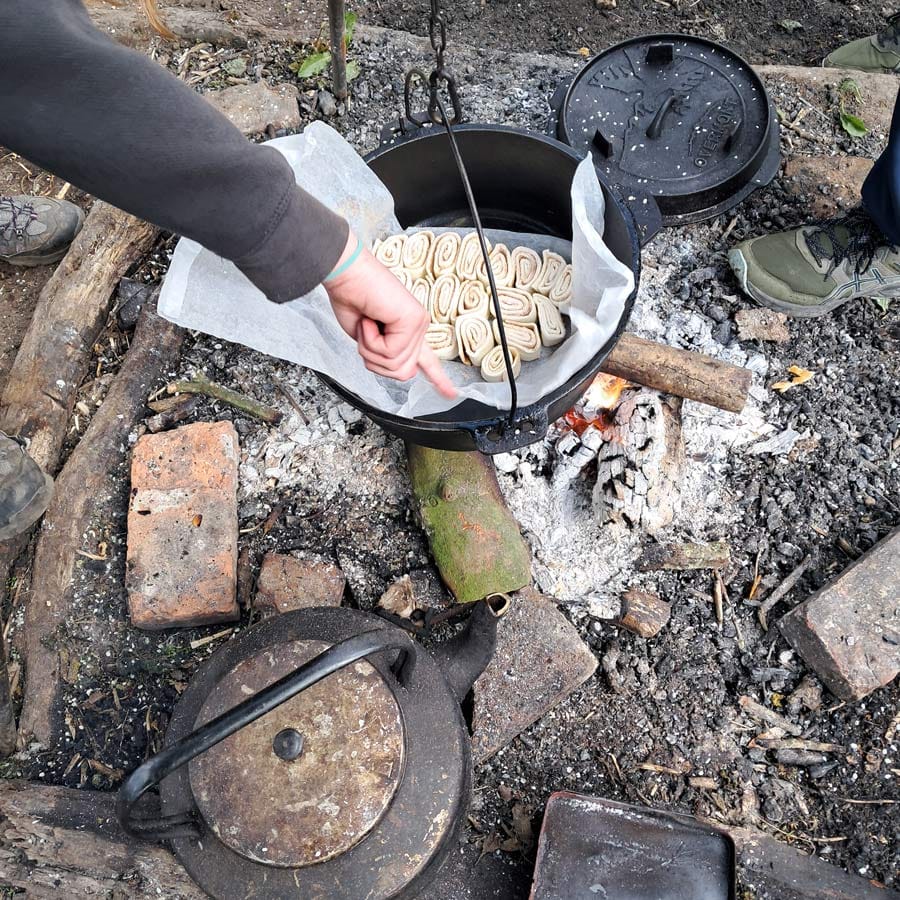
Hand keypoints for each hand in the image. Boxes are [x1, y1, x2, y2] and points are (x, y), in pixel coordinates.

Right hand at [323, 232, 457, 398]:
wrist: (345, 275)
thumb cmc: (351, 300)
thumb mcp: (367, 339)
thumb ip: (385, 356)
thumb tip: (403, 371)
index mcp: (408, 332)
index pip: (427, 359)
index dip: (437, 378)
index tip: (450, 394)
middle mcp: (418, 327)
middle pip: (402, 372)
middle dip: (375, 359)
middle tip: (366, 332)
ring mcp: (418, 323)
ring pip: (395, 365)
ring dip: (370, 348)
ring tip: (367, 323)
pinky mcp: (413, 319)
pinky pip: (391, 351)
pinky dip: (371, 340)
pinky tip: (370, 319)